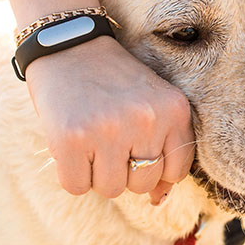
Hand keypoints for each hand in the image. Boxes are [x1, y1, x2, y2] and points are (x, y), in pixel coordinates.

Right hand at [25, 35, 194, 202]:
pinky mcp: (72, 138)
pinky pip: (76, 186)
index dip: (153, 166)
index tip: (135, 144)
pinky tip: (71, 144)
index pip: (176, 173)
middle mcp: (146, 119)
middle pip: (142, 185)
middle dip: (124, 170)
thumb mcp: (150, 104)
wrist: (68, 44)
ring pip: (110, 189)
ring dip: (96, 173)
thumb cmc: (112, 81)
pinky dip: (70, 173)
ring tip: (90, 139)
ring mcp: (109, 129)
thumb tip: (160, 200)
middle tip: (108, 138)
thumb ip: (162, 148)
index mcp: (175, 109)